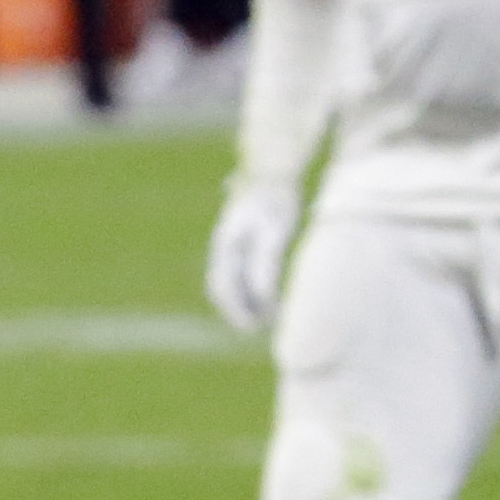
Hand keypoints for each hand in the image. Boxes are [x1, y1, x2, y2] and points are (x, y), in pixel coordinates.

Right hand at [203, 175, 297, 337]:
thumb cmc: (276, 199)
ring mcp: (230, 246)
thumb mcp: (274, 232)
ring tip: (269, 316)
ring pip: (231, 282)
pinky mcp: (242, 244)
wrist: (272, 170)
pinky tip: (270, 296)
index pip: (222, 287)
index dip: (236, 311)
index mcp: (226, 246)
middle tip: (260, 328)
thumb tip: (262, 297)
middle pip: (223, 288)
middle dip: (239, 311)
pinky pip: (240, 274)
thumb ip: (265, 265)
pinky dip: (252, 290)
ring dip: (246, 302)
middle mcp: (223, 248)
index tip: (253, 327)